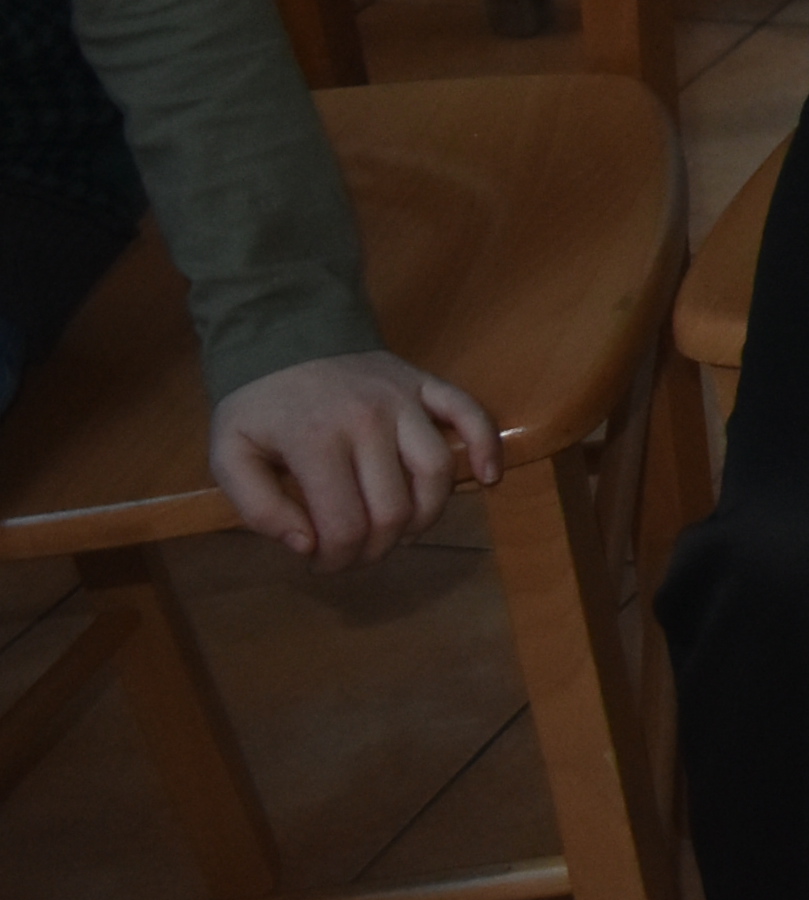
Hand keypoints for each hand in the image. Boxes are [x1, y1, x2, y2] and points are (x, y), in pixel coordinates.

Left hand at [209, 352, 499, 569]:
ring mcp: (404, 400)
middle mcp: (368, 422)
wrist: (284, 336)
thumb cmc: (258, 406)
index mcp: (316, 442)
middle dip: (376, 549)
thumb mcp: (229, 458)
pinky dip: (485, 448)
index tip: (322, 562)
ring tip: (400, 531)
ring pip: (435, 473)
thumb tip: (307, 545)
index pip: (345, 525)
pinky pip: (470, 414)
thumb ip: (259, 509)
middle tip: (355, 554)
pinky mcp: (426, 384)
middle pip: (393, 510)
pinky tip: (487, 479)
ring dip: (424, 517)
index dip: (338, 559)